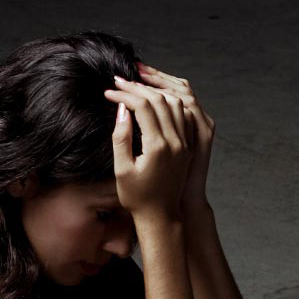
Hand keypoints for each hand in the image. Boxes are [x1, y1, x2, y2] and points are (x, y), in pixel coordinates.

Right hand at [102, 73, 195, 220]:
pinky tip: (156, 100)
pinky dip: (170, 102)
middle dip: (138, 87)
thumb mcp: (121, 169)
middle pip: (160, 100)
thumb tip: (121, 109)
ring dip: (156, 91)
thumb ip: (121, 137)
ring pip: (175, 103)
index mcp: (158, 147)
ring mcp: (186, 144)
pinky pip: (184, 115)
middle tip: (120, 82)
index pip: (142, 106)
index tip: (109, 92)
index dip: (124, 95)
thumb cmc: (136, 197)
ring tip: (137, 86)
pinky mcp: (189, 146)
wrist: (160, 216)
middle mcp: (176, 142)